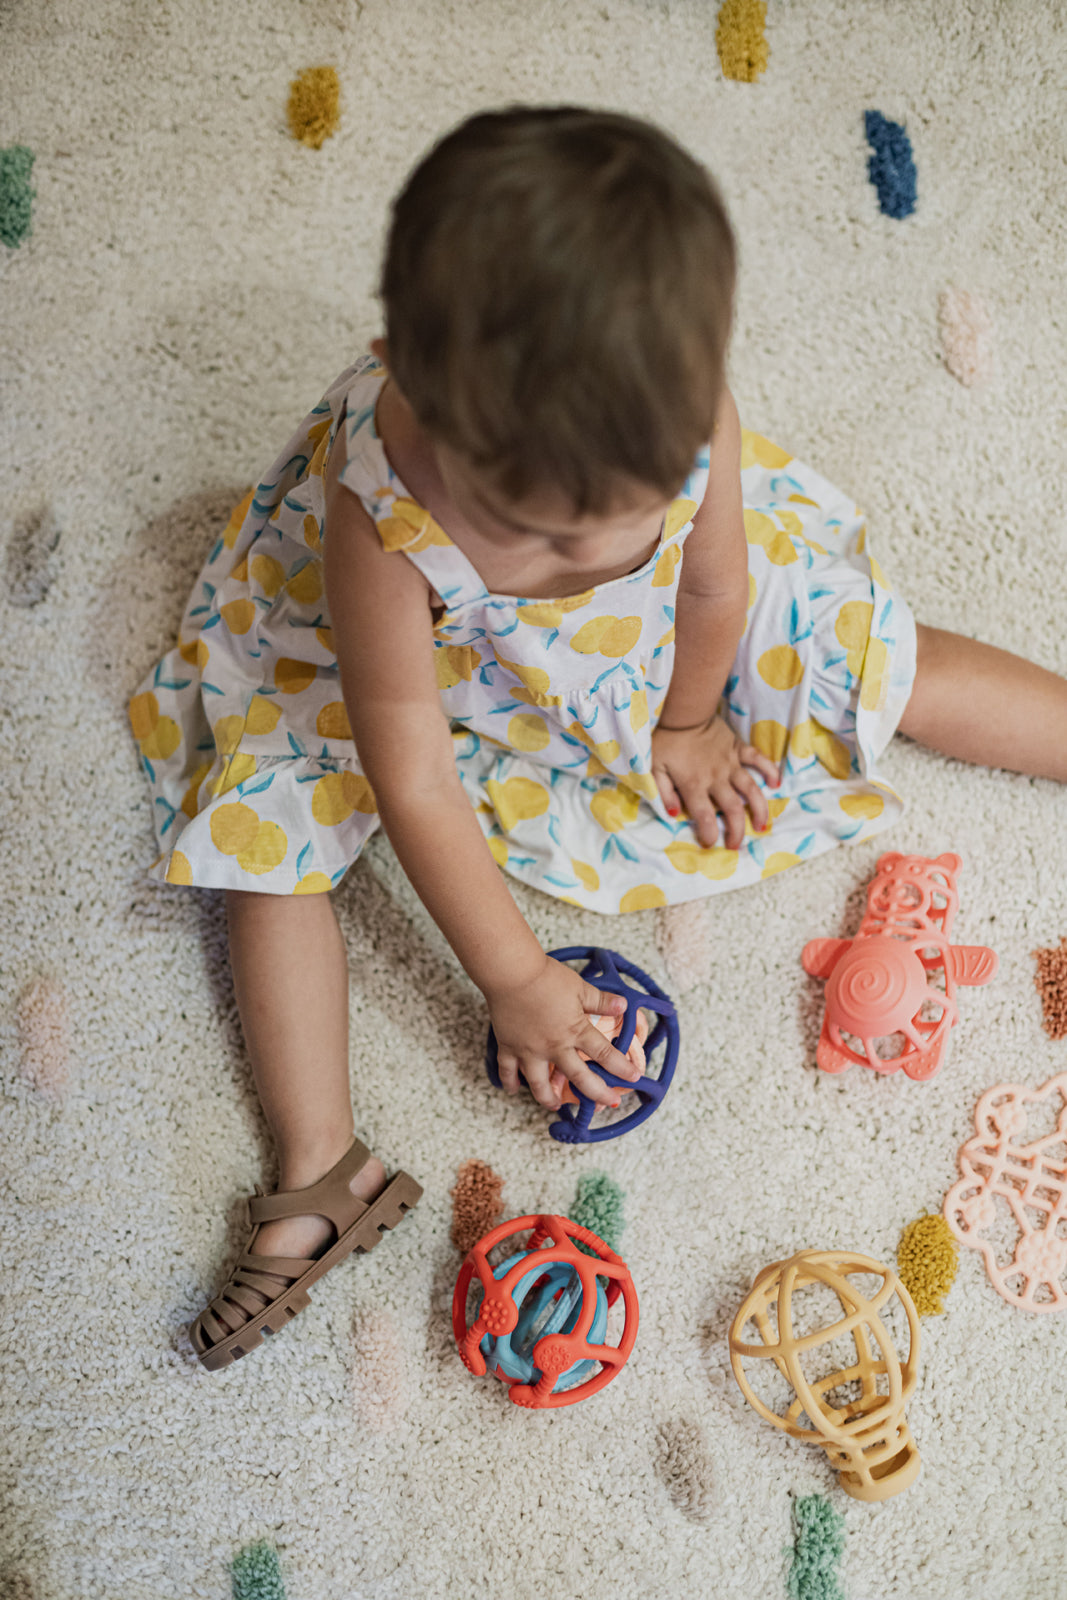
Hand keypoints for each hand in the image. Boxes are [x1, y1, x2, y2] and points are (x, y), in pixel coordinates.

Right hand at [487, 955, 640, 1109]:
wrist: (512, 973)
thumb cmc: (546, 978)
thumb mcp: (580, 987)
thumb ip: (601, 1001)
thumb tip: (624, 1006)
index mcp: (574, 1031)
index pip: (604, 1054)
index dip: (621, 1067)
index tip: (635, 1076)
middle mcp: (553, 1047)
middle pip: (579, 1078)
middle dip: (597, 1093)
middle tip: (610, 1103)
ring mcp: (529, 1050)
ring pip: (540, 1085)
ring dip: (549, 1099)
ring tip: (554, 1106)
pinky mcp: (508, 1047)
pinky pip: (508, 1071)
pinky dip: (510, 1082)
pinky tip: (513, 1090)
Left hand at [652, 714, 779, 849]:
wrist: (683, 711)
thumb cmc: (666, 740)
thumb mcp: (654, 768)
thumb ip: (663, 792)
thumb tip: (673, 814)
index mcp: (694, 785)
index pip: (704, 816)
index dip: (709, 834)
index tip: (711, 844)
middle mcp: (716, 778)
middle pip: (732, 809)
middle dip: (737, 830)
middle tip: (737, 845)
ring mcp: (730, 763)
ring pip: (751, 789)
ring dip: (759, 808)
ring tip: (762, 825)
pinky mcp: (738, 748)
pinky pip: (758, 759)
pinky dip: (769, 770)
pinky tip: (776, 782)